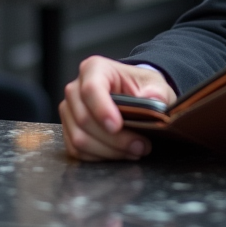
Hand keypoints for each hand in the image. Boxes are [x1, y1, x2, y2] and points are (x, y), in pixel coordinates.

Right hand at [60, 56, 177, 161]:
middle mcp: (75, 89)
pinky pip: (76, 151)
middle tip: (140, 146)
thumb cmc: (142, 88)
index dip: (102, 110)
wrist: (134, 96)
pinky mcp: (68, 131)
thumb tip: (151, 97)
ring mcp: (69, 111)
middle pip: (84, 119)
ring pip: (79, 139)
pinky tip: (119, 153)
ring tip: (134, 151)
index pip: (91, 89)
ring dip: (108, 151)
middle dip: (113, 139)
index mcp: (94, 69)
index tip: (117, 127)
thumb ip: (157, 91)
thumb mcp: (156, 84)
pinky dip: (99, 157)